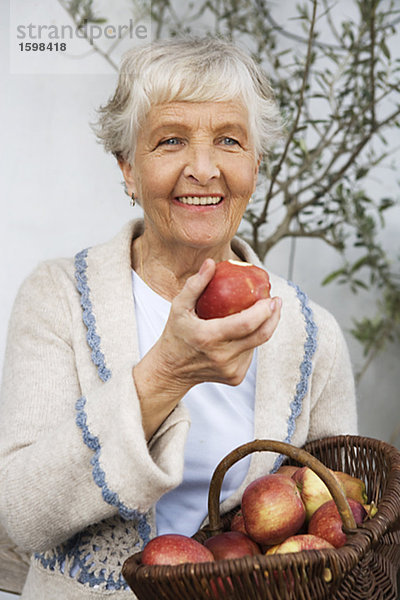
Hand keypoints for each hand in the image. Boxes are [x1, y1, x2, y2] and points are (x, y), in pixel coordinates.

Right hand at [133, 258, 280, 438]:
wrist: (170, 371)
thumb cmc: (175, 333)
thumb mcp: (179, 307)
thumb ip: (195, 284)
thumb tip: (211, 263)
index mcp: (208, 337)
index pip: (246, 324)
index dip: (264, 311)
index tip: (272, 298)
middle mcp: (222, 356)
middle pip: (261, 336)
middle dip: (274, 317)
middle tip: (276, 301)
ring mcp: (230, 370)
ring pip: (256, 345)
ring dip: (261, 328)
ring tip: (260, 313)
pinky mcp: (235, 377)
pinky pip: (250, 354)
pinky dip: (250, 341)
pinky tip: (244, 332)